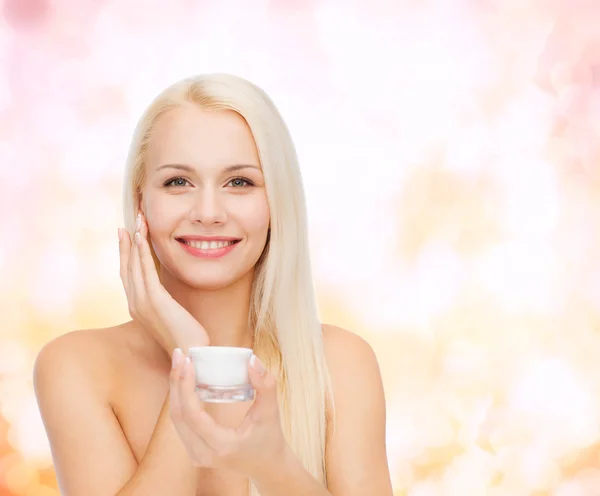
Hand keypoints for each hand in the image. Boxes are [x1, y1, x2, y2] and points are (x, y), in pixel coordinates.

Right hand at [118, 212, 209, 353]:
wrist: (191, 353)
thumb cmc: (186, 336)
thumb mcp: (171, 314)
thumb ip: (164, 301)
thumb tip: (167, 290)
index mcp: (138, 307)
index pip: (128, 275)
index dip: (126, 254)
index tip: (128, 235)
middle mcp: (135, 304)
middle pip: (126, 267)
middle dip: (127, 242)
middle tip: (129, 221)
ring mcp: (142, 303)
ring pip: (133, 265)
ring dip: (135, 241)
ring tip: (137, 221)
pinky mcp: (154, 301)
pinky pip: (145, 271)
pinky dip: (141, 253)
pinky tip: (140, 237)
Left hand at [169, 349, 287, 480]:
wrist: (269, 466)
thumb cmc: (271, 439)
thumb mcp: (271, 412)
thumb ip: (265, 385)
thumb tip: (252, 360)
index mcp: (221, 445)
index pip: (192, 414)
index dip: (185, 386)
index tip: (188, 362)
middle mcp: (203, 454)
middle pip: (178, 415)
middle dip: (176, 382)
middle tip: (180, 355)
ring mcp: (196, 456)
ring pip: (175, 419)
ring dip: (175, 389)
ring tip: (180, 363)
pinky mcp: (195, 451)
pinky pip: (180, 423)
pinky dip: (179, 399)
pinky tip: (183, 380)